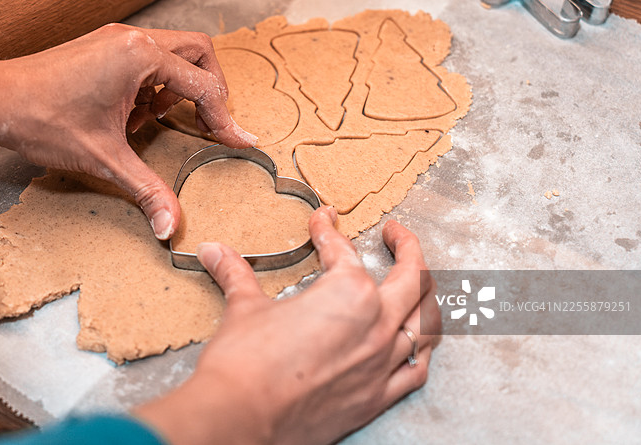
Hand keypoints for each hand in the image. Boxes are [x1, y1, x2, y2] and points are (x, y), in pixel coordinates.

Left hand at [0, 8, 255, 239]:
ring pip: (174, 52)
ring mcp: (117, 39)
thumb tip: (170, 226)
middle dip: (210, 88)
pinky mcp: (104, 47)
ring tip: (163, 122)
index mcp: (139, 57)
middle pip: (199, 52)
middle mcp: (133, 39)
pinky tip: (137, 115)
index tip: (239, 142)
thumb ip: (146, 189)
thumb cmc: (41, 120)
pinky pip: (148, 59)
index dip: (225, 118)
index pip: (203, 85)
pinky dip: (156, 84)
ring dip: (180, 86)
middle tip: (208, 124)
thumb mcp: (102, 158)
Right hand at [134, 207, 440, 444]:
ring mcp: (382, 363)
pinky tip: (416, 342)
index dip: (328, 230)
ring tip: (415, 283)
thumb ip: (237, 274)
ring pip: (425, 323)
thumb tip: (215, 251)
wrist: (240, 418)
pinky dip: (420, 351)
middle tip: (395, 235)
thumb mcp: (244, 308)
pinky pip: (416, 370)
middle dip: (407, 248)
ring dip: (423, 297)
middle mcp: (377, 324)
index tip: (322, 221)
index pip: (343, 250)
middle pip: (412, 278)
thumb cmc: (245, 362)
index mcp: (349, 293)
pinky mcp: (377, 397)